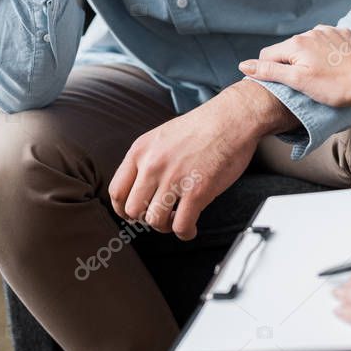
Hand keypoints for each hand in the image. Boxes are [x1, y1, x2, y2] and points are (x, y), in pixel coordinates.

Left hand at [108, 80, 297, 239]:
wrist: (232, 118)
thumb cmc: (204, 126)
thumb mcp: (163, 135)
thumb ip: (148, 158)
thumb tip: (142, 184)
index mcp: (141, 150)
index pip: (117, 191)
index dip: (124, 209)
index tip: (135, 213)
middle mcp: (153, 165)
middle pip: (133, 210)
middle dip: (146, 218)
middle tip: (160, 215)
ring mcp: (175, 179)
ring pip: (155, 221)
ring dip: (166, 227)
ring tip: (177, 220)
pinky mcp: (197, 191)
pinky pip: (181, 225)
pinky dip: (185, 232)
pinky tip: (191, 228)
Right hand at [239, 26, 350, 106]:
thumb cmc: (335, 87)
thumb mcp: (298, 82)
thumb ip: (270, 71)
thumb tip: (244, 65)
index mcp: (296, 42)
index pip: (268, 55)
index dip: (270, 72)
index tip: (284, 86)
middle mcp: (310, 31)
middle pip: (287, 50)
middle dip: (290, 65)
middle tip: (305, 84)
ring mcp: (328, 31)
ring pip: (306, 45)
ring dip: (307, 58)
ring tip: (321, 76)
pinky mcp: (343, 35)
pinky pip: (325, 42)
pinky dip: (324, 53)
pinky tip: (334, 66)